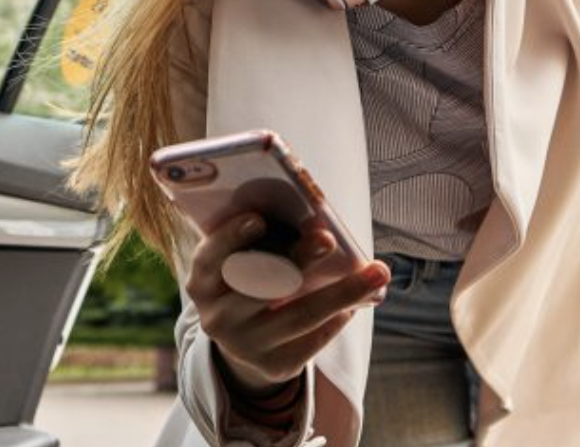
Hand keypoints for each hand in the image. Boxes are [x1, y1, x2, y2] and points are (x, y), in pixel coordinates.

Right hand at [185, 212, 390, 396]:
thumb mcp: (242, 261)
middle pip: (261, 286)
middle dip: (297, 260)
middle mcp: (217, 317)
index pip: (210, 258)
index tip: (259, 218)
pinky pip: (312, 341)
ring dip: (342, 292)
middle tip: (329, 238)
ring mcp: (244, 346)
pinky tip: (357, 302)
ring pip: (298, 316)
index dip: (231, 238)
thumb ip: (261, 240)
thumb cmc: (251, 279)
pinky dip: (338, 318)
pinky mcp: (273, 367)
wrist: (245, 338)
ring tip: (377, 272)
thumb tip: (310, 214)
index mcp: (202, 283)